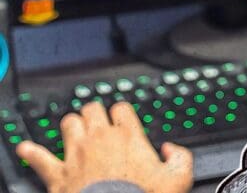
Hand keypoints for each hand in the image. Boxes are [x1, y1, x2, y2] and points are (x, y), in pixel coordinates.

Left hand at [16, 102, 192, 192]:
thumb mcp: (177, 179)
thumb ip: (181, 158)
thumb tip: (173, 150)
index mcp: (129, 136)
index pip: (121, 108)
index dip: (121, 112)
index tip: (122, 119)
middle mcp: (101, 139)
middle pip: (92, 109)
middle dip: (94, 112)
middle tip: (98, 120)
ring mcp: (77, 154)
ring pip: (68, 124)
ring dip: (71, 125)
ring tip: (74, 129)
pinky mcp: (59, 173)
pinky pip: (39, 157)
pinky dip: (32, 153)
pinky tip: (26, 149)